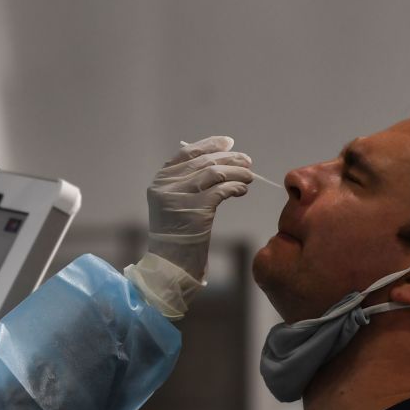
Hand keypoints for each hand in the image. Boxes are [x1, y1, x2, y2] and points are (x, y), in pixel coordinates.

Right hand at [125, 136, 252, 319]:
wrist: (169, 265)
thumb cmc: (177, 236)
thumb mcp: (175, 204)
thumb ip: (188, 182)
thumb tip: (219, 159)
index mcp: (160, 180)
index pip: (187, 153)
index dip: (210, 145)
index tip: (229, 144)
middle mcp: (166, 185)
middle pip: (204, 161)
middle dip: (230, 159)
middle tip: (247, 162)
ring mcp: (178, 196)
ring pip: (215, 172)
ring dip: (237, 172)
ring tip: (249, 176)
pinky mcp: (194, 210)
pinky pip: (221, 190)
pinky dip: (235, 187)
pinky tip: (242, 190)